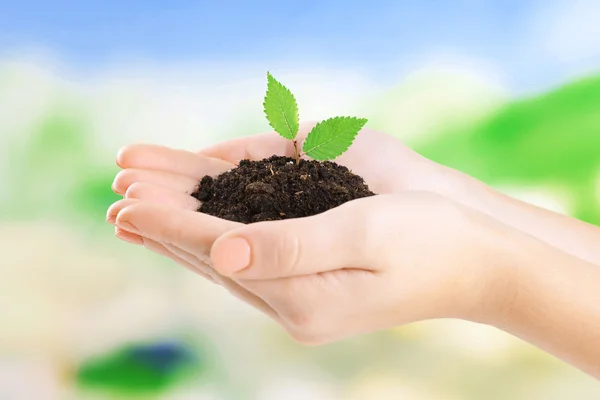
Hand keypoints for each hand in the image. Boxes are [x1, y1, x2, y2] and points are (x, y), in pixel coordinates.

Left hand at [106, 124, 496, 325]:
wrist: (475, 256)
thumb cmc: (431, 240)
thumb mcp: (366, 234)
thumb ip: (293, 246)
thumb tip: (224, 253)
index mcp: (305, 299)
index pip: (222, 255)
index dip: (173, 224)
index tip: (128, 201)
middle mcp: (293, 300)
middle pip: (212, 256)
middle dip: (164, 222)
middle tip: (116, 196)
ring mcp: (300, 289)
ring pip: (224, 253)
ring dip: (180, 224)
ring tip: (134, 204)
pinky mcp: (310, 271)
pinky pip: (250, 250)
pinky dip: (215, 229)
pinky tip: (194, 219)